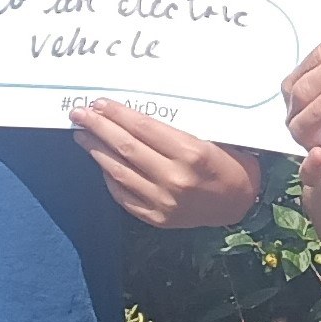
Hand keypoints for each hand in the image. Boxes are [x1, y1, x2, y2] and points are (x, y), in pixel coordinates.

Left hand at [71, 102, 259, 227]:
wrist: (242, 204)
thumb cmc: (229, 163)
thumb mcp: (211, 137)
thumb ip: (175, 129)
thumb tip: (132, 114)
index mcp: (192, 153)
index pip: (143, 127)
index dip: (118, 114)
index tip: (99, 103)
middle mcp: (175, 178)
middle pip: (126, 147)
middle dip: (98, 128)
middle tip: (79, 114)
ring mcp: (164, 201)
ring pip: (119, 171)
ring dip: (96, 151)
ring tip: (82, 135)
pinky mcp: (157, 218)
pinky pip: (123, 195)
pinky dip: (109, 177)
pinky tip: (101, 162)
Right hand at [283, 29, 320, 200]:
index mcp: (307, 84)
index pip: (320, 56)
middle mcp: (299, 111)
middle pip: (306, 86)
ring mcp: (307, 141)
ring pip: (302, 121)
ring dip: (320, 105)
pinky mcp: (320, 173)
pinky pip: (311, 170)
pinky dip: (312, 163)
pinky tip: (318, 156)